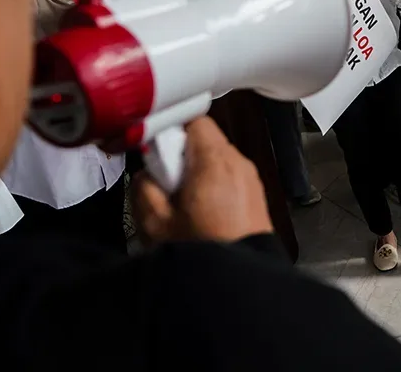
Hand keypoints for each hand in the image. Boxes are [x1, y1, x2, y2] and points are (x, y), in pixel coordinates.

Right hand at [132, 118, 273, 244]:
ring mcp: (251, 178)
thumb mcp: (156, 225)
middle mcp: (237, 162)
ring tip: (185, 202)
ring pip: (218, 158)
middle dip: (183, 153)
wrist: (242, 280)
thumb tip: (146, 174)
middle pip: (206, 138)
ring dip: (198, 170)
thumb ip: (143, 189)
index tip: (157, 151)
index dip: (172, 129)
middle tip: (167, 181)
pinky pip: (231, 175)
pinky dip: (215, 184)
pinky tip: (204, 212)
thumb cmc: (204, 251)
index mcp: (214, 161)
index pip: (194, 120)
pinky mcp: (257, 194)